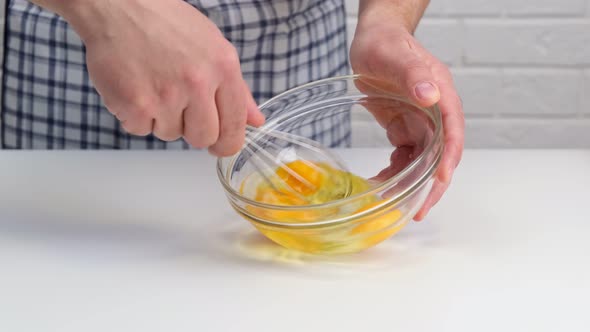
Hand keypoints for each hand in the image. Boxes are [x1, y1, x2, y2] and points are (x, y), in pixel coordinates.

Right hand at [53, 0, 263, 155]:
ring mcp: (166, 95)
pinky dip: (136, 115)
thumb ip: (237, 90)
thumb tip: (256, 121)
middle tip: (179, 105)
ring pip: (170, 134)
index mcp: (223, 67)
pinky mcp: (135, 105)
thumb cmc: (167, 24)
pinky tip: (136, 87)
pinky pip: (140, 130)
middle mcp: (198, 82)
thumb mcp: (213, 47)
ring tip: (154, 85)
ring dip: (161, 118)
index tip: (220, 145)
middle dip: (192, 129)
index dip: (227, 143)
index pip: (234, 126)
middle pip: (203, 138)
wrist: (117, 6)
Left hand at [350, 11, 463, 219]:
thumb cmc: (385, 42)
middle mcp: (434, 112)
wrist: (373, 38)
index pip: (452, 132)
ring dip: (412, 182)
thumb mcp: (394, 55)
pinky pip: (405, 155)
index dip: (448, 158)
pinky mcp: (404, 126)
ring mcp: (420, 121)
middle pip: (441, 154)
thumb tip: (431, 96)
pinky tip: (382, 183)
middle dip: (433, 184)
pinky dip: (396, 171)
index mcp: (440, 94)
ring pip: (423, 160)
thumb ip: (412, 74)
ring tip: (394, 203)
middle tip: (419, 209)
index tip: (440, 180)